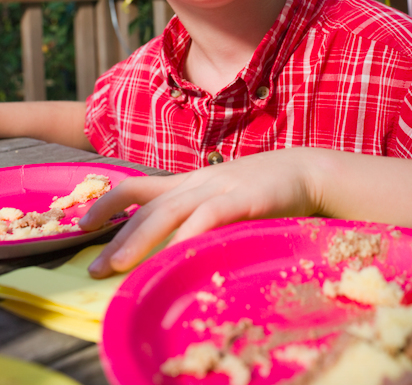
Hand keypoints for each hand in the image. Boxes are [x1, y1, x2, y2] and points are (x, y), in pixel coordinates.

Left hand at [79, 148, 324, 277]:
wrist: (304, 170)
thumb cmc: (262, 189)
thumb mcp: (220, 195)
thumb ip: (196, 212)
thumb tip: (168, 243)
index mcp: (189, 181)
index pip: (139, 185)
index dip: (109, 201)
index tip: (83, 223)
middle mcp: (198, 182)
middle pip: (149, 206)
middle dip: (117, 235)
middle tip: (94, 266)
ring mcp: (220, 187)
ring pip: (171, 211)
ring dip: (140, 238)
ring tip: (118, 265)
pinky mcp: (244, 197)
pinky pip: (211, 216)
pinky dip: (191, 234)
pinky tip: (176, 253)